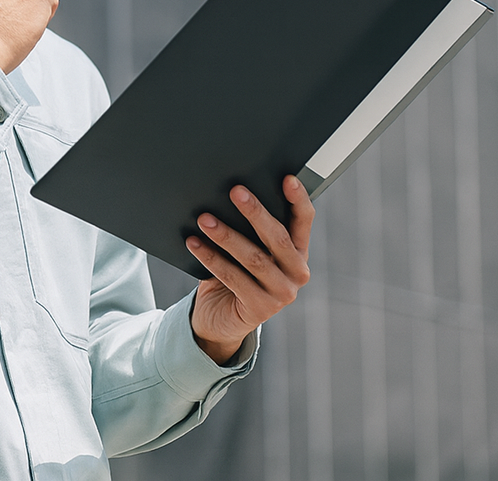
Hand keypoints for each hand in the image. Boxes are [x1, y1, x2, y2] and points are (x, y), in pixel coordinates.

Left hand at [186, 175, 314, 364]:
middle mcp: (296, 272)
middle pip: (277, 237)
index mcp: (297, 252)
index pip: (304, 221)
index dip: (298, 199)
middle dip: (255, 212)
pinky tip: (194, 242)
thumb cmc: (234, 273)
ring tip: (204, 218)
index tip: (287, 179)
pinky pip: (232, 277)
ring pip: (253, 258)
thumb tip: (229, 194)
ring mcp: (282, 293)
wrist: (221, 318)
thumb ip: (248, 230)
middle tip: (235, 191)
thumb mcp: (247, 249)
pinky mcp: (261, 308)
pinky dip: (210, 258)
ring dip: (226, 235)